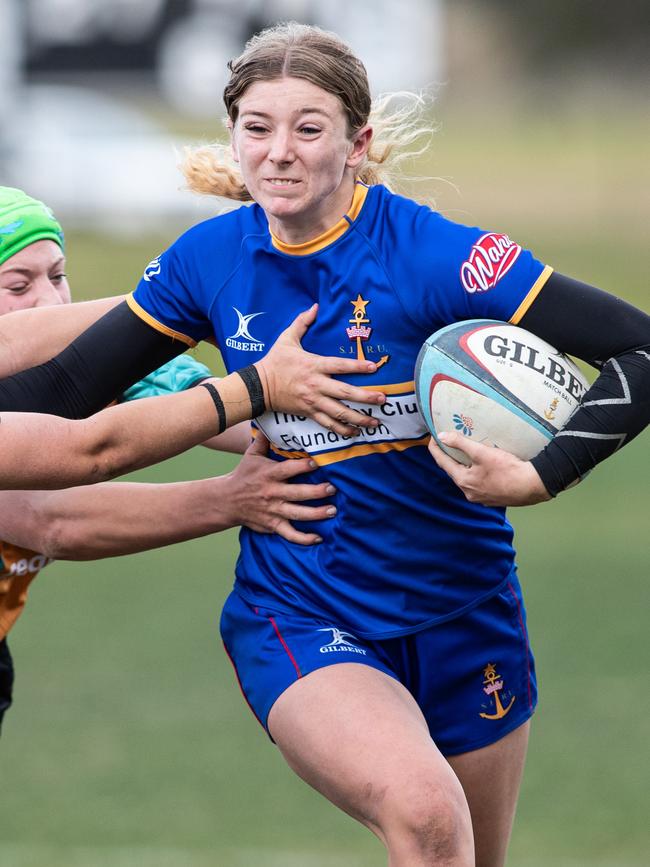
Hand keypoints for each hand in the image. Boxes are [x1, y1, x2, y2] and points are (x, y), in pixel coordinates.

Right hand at [226, 434, 335, 543]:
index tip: (316, 463)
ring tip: (332, 511)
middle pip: (297, 493)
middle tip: (333, 488)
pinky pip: (290, 534)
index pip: (287, 469)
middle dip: (316, 492)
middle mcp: (272, 493)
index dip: (302, 466)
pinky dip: (304, 539)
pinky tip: (318, 538)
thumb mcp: (251, 455)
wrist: (226, 501)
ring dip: (316, 514)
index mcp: (269, 474)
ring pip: (297, 514)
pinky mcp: (273, 525)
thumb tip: (269, 417)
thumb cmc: (243, 475)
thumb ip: (264, 440)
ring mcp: (273, 511)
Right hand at [254, 304, 385, 434]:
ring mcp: (313, 401)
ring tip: (375, 422)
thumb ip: (302, 322)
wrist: (258, 386)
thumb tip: (315, 306)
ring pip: (339, 412)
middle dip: (366, 397)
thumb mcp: (286, 338)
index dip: (358, 366)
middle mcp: (316, 385)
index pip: (340, 365)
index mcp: (313, 365)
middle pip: (345, 392)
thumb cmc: (275, 361)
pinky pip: (328, 424)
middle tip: (383, 399)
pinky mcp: (308, 412)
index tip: (374, 367)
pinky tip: (356, 433)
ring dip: (359, 419)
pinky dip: (342, 430)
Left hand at [427, 431, 550, 506]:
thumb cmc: (508, 470)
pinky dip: (475, 473)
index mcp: (463, 481)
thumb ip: (461, 444)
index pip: (442, 462)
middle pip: (453, 471)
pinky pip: (478, 483)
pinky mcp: (492, 498)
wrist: (534, 486)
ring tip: (464, 452)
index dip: (436, 448)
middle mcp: (469, 492)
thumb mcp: (482, 453)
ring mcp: (480, 497)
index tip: (433, 437)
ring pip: (466, 478)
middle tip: (448, 442)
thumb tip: (442, 436)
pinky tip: (482, 466)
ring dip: (463, 466)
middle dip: (449, 457)